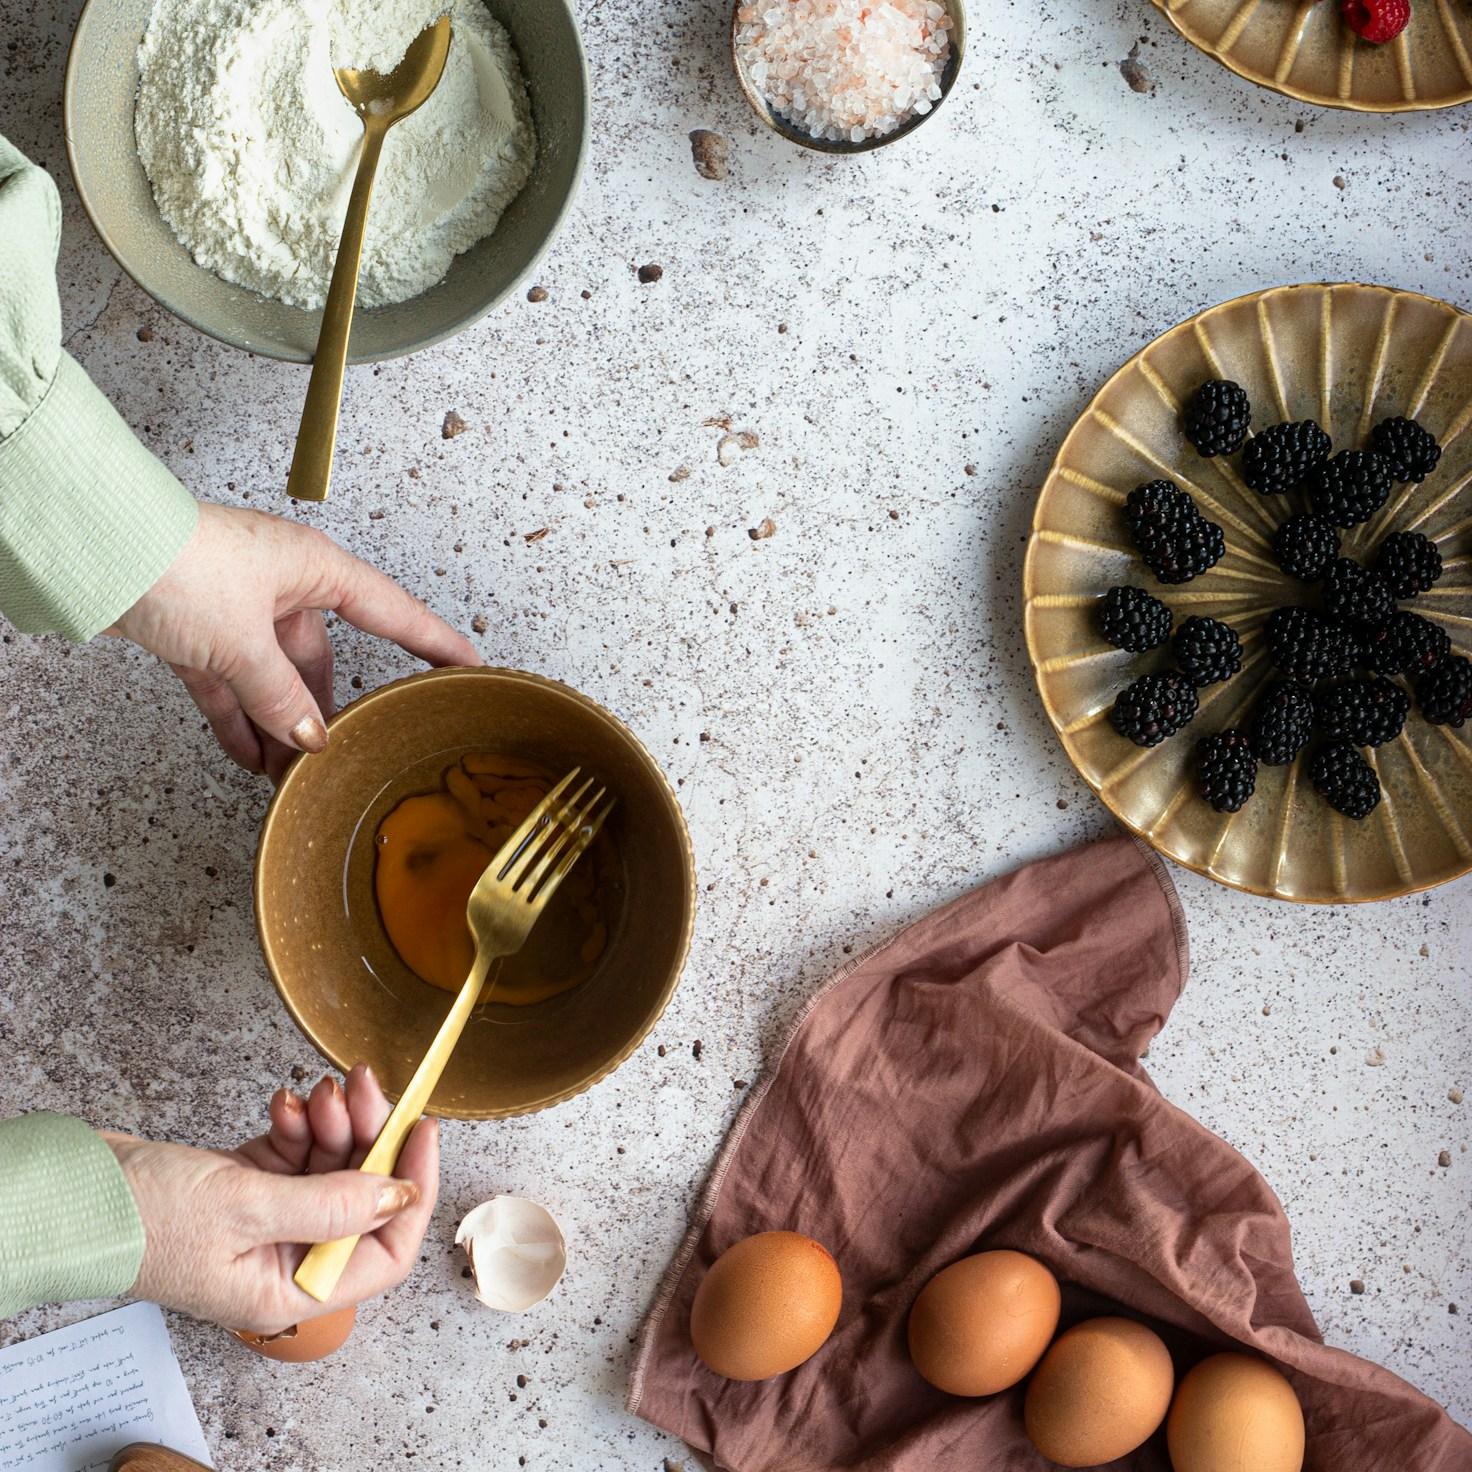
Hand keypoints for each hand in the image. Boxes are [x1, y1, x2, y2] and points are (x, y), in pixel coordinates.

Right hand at [105, 1065, 438, 1333]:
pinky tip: (285, 1104)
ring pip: (332, 1164)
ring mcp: (267, 1220)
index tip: (422, 1132)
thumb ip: (331, 1202)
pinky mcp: (248, 1185)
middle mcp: (285, 1259)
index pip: (384, 1251)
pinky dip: (299, 1123)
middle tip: (363, 1087)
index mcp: (290, 1290)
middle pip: (361, 1197)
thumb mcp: (246, 1207)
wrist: (72, 1194)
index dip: (412, 1190)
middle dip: (369, 1136)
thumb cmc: (142, 1218)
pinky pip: (297, 1150)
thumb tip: (399, 1194)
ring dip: (334, 1121)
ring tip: (321, 1091)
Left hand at [107, 502, 479, 779]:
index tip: (468, 665)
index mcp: (314, 568)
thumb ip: (280, 698)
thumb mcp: (242, 643)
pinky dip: (239, 719)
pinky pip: (232, 683)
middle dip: (325, 712)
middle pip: (321, 659)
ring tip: (288, 774)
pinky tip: (248, 757)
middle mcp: (283, 585)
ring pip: (273, 677)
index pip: (393, 612)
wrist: (95, 548)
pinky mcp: (198, 628)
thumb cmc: (175, 563)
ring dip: (278, 725)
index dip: (434, 642)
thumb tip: (309, 739)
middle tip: (344, 753)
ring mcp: (238, 608)